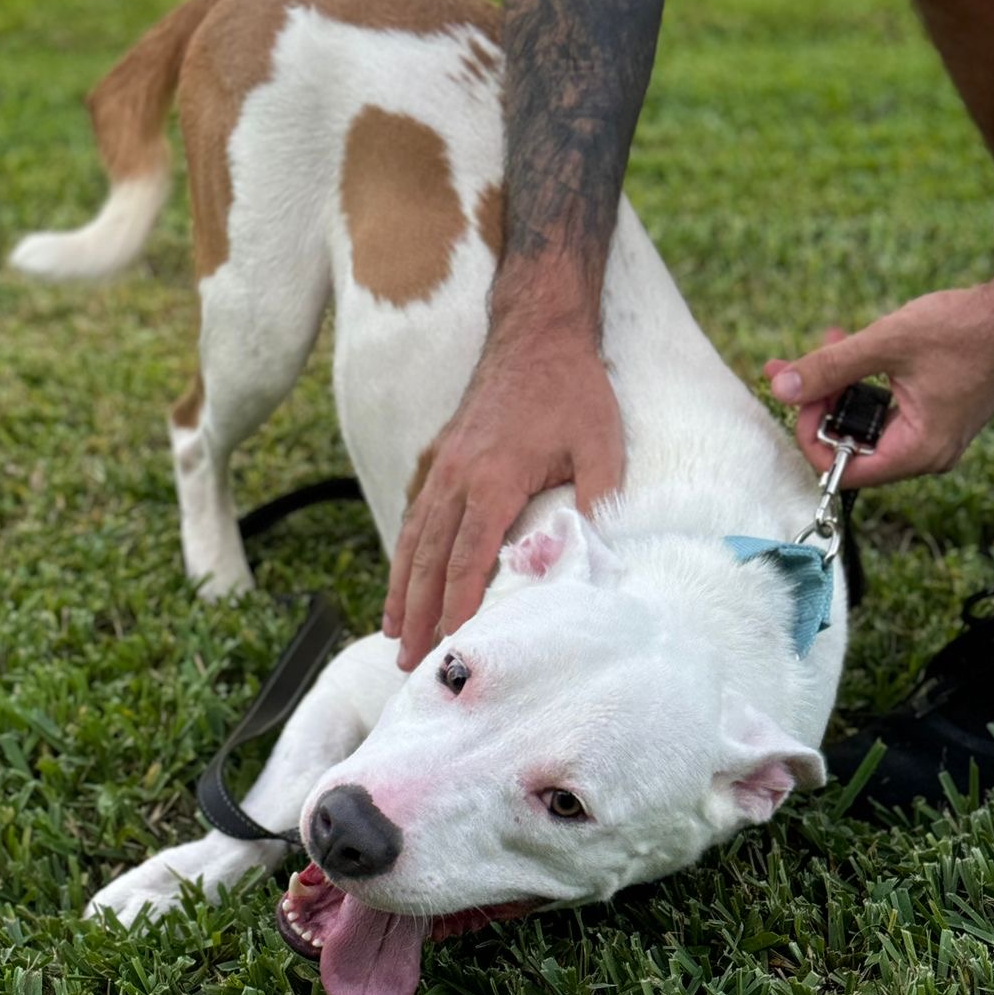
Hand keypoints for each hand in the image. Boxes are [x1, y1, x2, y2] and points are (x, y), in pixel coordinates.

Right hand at [383, 333, 623, 670]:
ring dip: (400, 588)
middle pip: (428, 559)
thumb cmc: (574, 389)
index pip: (467, 560)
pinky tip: (402, 574)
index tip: (450, 645)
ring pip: (413, 537)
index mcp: (494, 479)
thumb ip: (600, 499)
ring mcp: (444, 465)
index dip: (456, 607)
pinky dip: (405, 550)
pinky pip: (416, 512)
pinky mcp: (442, 456)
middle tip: (406, 661)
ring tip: (391, 631)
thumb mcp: (602, 443)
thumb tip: (597, 554)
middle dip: (416, 614)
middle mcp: (459, 477)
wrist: (537, 332)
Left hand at [764, 282, 993, 486]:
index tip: (803, 395)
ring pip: (863, 424)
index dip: (811, 436)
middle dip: (820, 404)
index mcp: (918, 450)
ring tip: (829, 342)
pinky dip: (862, 382)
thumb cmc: (965, 328)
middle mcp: (926, 453)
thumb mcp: (886, 344)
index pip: (843, 471)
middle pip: (849, 447)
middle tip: (800, 366)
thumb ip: (830, 368)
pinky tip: (850, 347)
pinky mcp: (933, 415)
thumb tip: (781, 387)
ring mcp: (931, 435)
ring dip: (838, 387)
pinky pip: (884, 410)